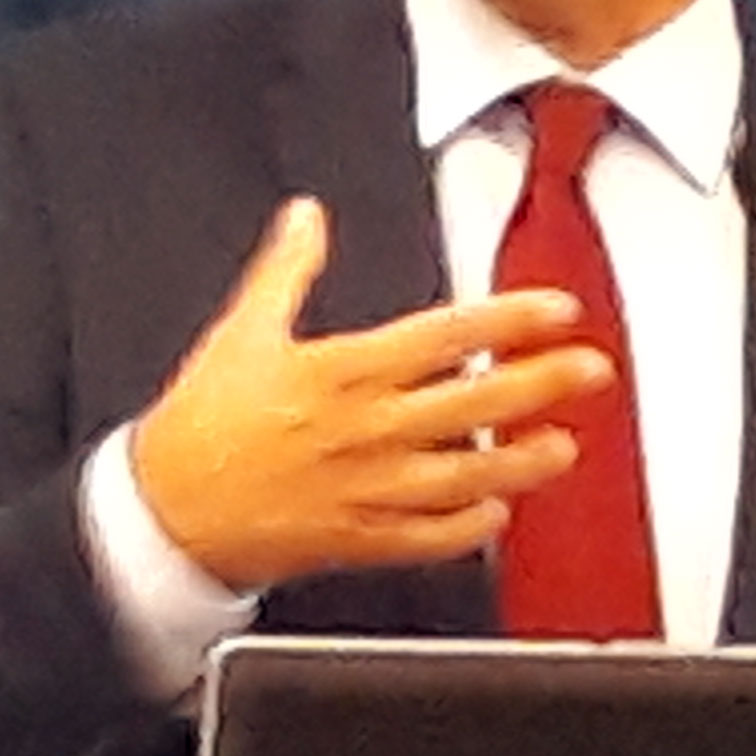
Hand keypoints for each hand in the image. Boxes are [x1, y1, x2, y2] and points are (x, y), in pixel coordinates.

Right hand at [127, 196, 613, 591]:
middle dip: (539, 384)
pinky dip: (466, 528)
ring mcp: (365, 489)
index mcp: (339, 373)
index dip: (506, 320)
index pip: (442, 336)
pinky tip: (498, 512)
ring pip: (462, 474)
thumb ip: (285, 271)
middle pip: (470, 402)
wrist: (163, 513)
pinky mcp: (357, 539)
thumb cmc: (201, 424)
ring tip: (564, 447)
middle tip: (593, 371)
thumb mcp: (240, 332)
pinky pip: (426, 537)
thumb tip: (306, 216)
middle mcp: (363, 431)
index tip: (556, 311)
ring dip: (520, 460)